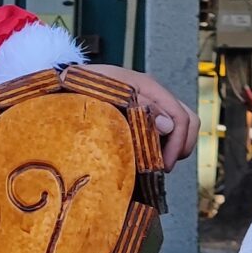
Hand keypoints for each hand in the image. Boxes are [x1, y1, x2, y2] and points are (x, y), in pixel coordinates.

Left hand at [75, 66, 193, 170]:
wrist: (62, 85)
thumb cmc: (80, 88)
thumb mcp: (106, 98)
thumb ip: (138, 108)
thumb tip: (169, 125)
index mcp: (147, 86)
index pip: (181, 117)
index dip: (178, 144)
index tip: (163, 166)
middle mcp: (152, 94)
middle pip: (188, 120)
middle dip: (182, 146)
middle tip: (162, 167)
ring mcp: (148, 103)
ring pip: (179, 126)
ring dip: (173, 146)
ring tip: (155, 163)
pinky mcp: (141, 114)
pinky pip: (163, 129)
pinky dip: (162, 144)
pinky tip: (146, 155)